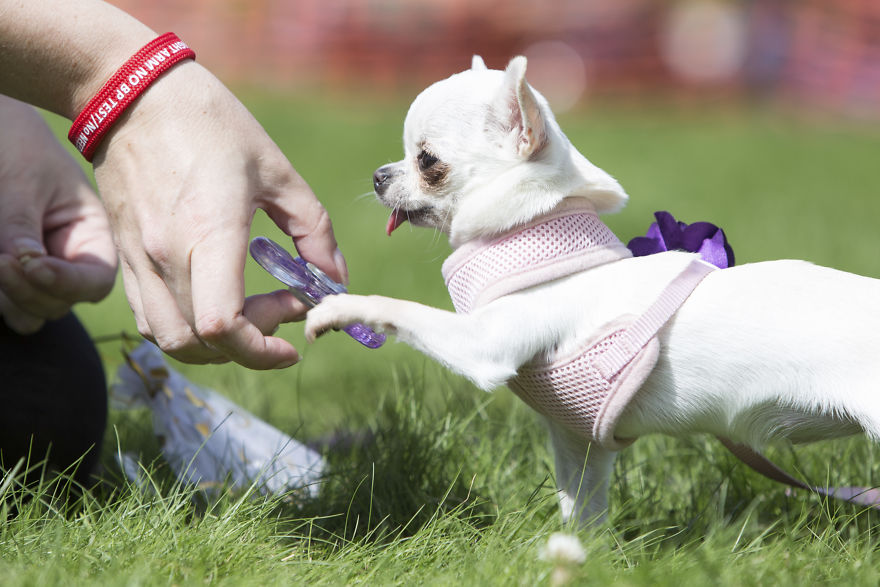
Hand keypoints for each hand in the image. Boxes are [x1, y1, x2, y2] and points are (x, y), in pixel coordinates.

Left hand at [0, 96, 117, 333]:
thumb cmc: (14, 144)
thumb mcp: (19, 183)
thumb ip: (20, 227)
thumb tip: (24, 266)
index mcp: (91, 235)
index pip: (94, 281)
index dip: (68, 282)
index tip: (31, 264)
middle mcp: (68, 259)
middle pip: (60, 303)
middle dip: (29, 290)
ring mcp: (37, 270)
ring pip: (31, 312)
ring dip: (10, 298)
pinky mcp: (9, 273)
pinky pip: (6, 302)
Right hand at [93, 62, 346, 368]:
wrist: (131, 94)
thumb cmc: (211, 123)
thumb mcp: (277, 170)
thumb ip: (313, 230)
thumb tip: (334, 277)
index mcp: (209, 233)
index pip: (224, 326)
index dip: (262, 351)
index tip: (294, 343)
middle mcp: (166, 255)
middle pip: (201, 344)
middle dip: (250, 345)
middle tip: (282, 309)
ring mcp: (139, 259)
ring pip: (170, 339)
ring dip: (215, 346)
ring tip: (249, 314)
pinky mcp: (125, 255)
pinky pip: (150, 317)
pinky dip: (186, 329)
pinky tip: (215, 302)